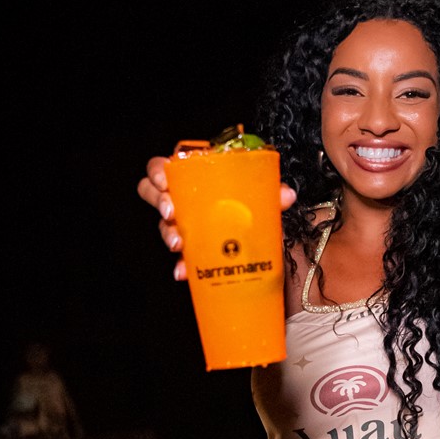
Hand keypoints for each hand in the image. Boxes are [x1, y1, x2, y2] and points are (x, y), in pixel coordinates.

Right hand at [136, 156, 296, 281]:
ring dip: (168, 234)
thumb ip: (271, 193)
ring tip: (179, 244)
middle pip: (153, 193)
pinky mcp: (191, 251)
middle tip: (171, 212)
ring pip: (163, 225)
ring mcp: (184, 225)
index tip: (164, 179)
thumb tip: (286, 195)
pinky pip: (180, 258)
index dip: (157, 171)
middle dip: (158, 201)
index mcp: (194, 177)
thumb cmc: (249, 205)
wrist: (257, 238)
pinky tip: (184, 271)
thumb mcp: (259, 197)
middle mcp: (183, 199)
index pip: (164, 167)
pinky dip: (182, 266)